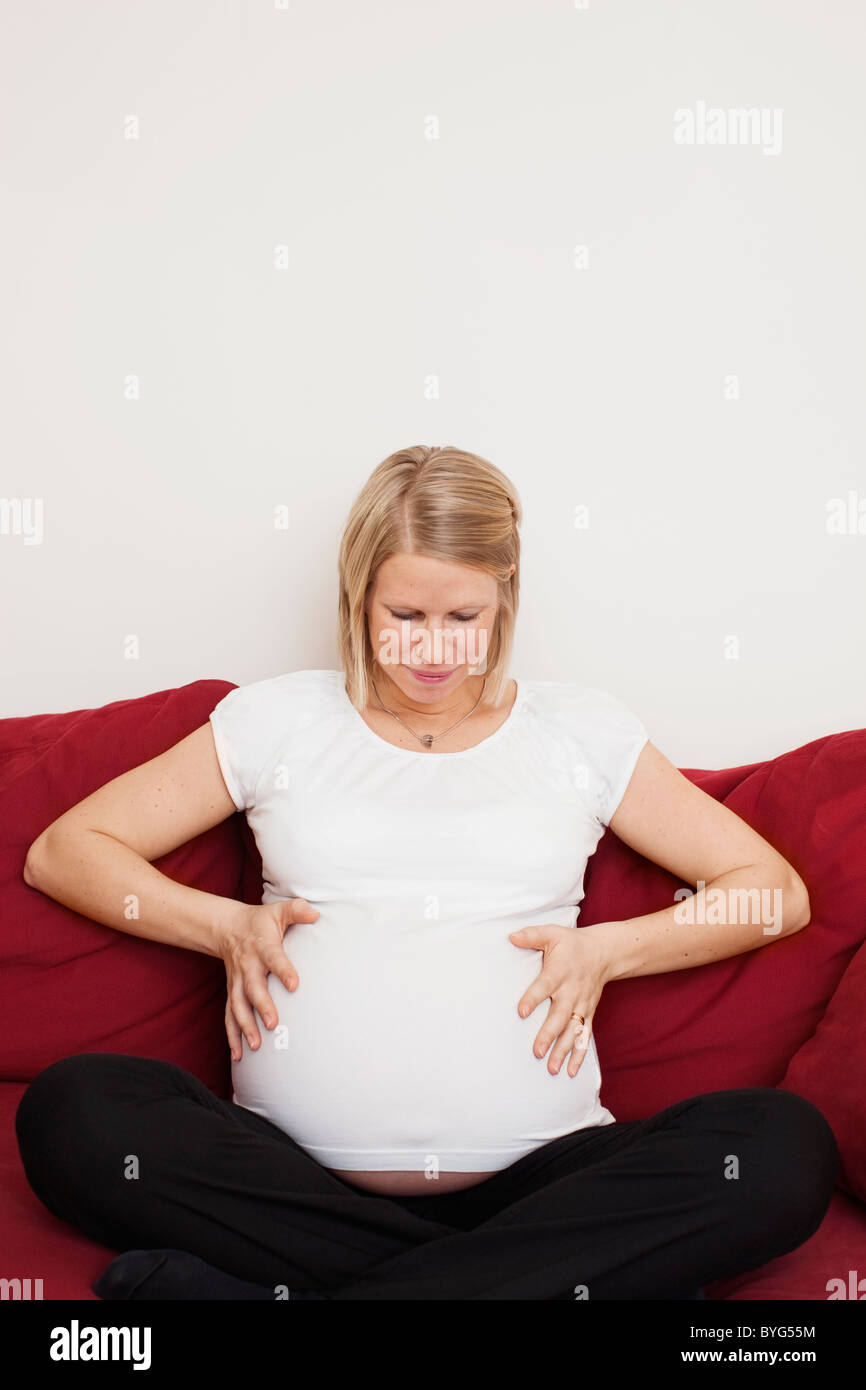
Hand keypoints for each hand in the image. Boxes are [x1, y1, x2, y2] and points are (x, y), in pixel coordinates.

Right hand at [214, 898, 319, 1059]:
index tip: (294, 985)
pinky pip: (229, 1016)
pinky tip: (238, 1056)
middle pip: (253, 988)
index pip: (273, 958)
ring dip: (245, 1027)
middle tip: (273, 1024)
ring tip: (255, 1046)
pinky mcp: (233, 993)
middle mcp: (247, 966)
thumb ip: (297, 910)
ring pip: (238, 1006)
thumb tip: (315, 913)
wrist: (227, 928)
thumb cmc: (261, 922)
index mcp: (262, 946)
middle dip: (262, 1007)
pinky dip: (232, 1036)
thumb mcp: (278, 911)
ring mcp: (237, 982)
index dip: (283, 970)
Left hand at [508, 923, 609, 1076]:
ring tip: (552, 1068)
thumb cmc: (572, 944)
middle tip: (536, 1052)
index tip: (521, 1012)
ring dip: (563, 1050)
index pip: (545, 986)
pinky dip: (579, 1055)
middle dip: (549, 1034)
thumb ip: (531, 935)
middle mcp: (572, 991)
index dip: (533, 998)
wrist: (605, 953)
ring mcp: (582, 1005)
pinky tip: (571, 1072)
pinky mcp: (588, 1014)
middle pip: (560, 1016)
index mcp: (560, 972)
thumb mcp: (552, 933)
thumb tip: (511, 936)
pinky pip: (584, 1037)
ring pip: (572, 1031)